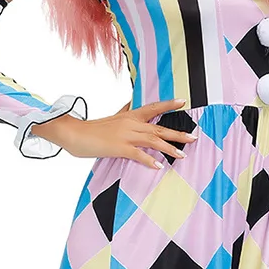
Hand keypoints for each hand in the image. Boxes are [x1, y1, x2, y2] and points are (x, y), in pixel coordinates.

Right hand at [32, 98, 198, 165]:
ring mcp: (125, 135)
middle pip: (159, 127)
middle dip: (178, 133)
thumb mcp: (111, 117)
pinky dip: (149, 160)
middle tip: (194, 137)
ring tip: (182, 155)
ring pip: (153, 140)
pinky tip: (159, 166)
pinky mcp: (118, 147)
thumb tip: (129, 103)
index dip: (168, 105)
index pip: (153, 108)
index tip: (183, 102)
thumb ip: (123, 111)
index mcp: (129, 115)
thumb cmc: (91, 128)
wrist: (74, 133)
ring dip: (169, 148)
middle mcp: (130, 123)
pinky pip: (138, 154)